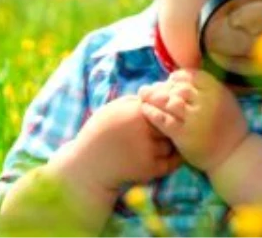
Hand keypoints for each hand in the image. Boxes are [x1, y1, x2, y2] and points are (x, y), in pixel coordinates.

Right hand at [52, 95, 181, 197]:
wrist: (88, 166)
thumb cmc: (100, 133)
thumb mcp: (113, 109)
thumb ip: (135, 101)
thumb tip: (158, 93)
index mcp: (136, 112)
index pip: (165, 105)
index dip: (165, 111)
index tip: (162, 114)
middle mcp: (144, 130)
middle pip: (172, 124)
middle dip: (170, 126)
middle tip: (167, 129)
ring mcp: (148, 150)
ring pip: (172, 142)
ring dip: (169, 143)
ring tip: (159, 144)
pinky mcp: (149, 168)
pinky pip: (172, 161)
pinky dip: (172, 159)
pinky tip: (165, 155)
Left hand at [139, 69, 248, 173]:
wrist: (233, 155)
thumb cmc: (228, 128)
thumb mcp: (226, 100)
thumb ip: (208, 88)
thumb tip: (182, 77)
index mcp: (217, 91)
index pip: (191, 76)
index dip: (177, 77)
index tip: (169, 81)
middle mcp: (207, 103)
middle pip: (178, 88)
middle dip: (162, 87)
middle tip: (149, 88)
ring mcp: (195, 119)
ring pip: (169, 102)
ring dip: (153, 98)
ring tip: (143, 96)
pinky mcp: (184, 135)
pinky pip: (163, 120)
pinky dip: (152, 113)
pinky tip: (145, 110)